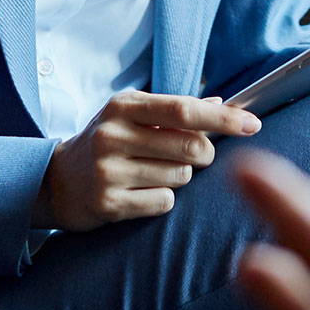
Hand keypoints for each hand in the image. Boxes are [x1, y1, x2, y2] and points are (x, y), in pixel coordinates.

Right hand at [33, 91, 260, 230]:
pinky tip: (142, 192)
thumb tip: (221, 105)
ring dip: (181, 176)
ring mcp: (108, 170)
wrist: (56, 181)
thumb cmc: (106, 141)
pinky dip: (163, 198)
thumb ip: (175, 109)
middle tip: (195, 154)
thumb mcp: (133, 115)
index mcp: (124, 105)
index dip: (223, 119)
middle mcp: (113, 134)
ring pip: (180, 176)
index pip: (184, 110)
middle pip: (190, 146)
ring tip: (155, 171)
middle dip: (204, 153)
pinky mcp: (108, 204)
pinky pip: (163, 202)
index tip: (253, 124)